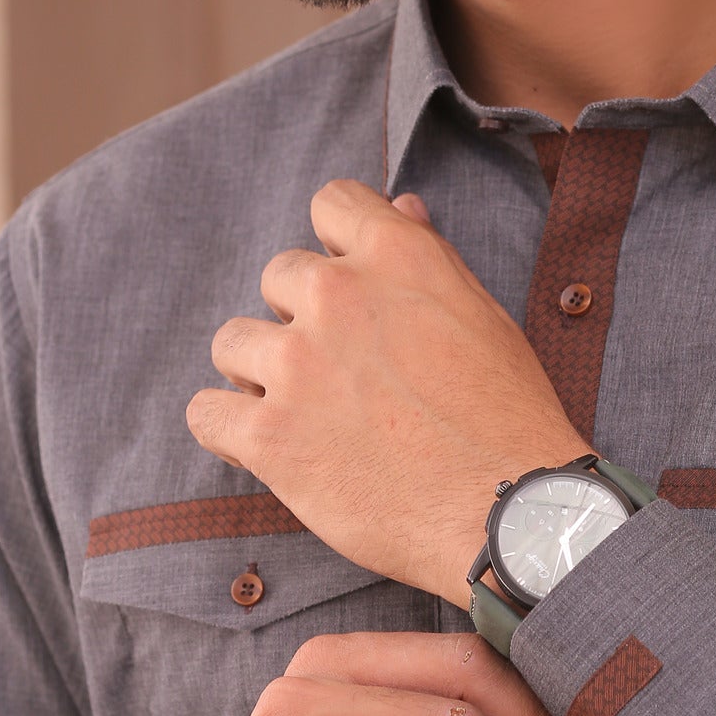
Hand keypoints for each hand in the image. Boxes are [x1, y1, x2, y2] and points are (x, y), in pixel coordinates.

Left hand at [186, 182, 589, 605]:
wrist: (510, 511)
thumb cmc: (507, 418)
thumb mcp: (483, 317)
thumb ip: (428, 259)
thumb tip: (400, 207)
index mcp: (398, 256)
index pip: (332, 203)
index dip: (338, 247)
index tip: (353, 289)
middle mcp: (339, 295)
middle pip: (278, 276)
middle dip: (303, 319)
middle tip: (343, 372)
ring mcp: (297, 364)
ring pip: (232, 342)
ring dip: (260, 372)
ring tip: (303, 412)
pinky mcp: (269, 436)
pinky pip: (206, 412)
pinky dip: (228, 429)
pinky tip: (267, 446)